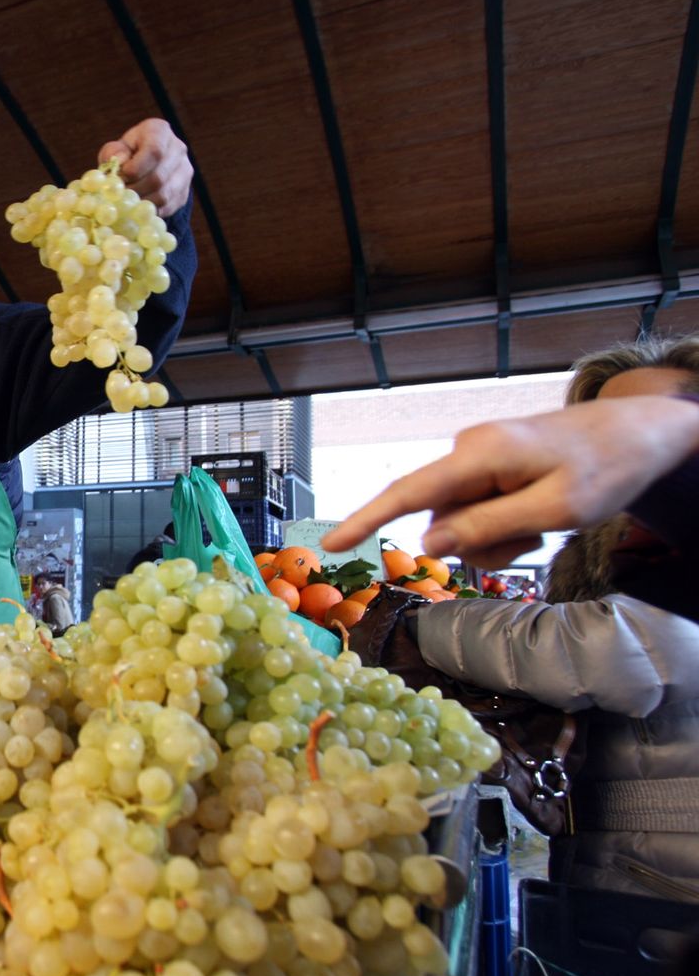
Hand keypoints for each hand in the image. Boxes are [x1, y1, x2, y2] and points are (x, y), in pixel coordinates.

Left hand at [99, 118, 193, 216]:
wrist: (146, 164)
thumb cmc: (126, 154)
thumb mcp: (116, 149)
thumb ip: (113, 153)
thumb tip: (119, 162)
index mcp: (160, 131)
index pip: (155, 151)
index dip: (136, 168)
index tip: (122, 176)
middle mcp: (178, 149)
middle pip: (159, 177)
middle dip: (135, 190)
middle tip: (118, 196)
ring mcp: (184, 171)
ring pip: (164, 195)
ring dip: (141, 203)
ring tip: (126, 202)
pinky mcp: (184, 192)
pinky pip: (167, 207)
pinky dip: (149, 211)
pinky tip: (137, 208)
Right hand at [322, 396, 698, 567]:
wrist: (644, 432)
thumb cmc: (606, 467)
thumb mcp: (553, 510)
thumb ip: (486, 527)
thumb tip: (430, 542)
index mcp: (479, 455)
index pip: (408, 492)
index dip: (366, 519)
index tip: (331, 543)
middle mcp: (469, 450)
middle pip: (442, 517)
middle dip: (480, 542)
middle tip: (535, 541)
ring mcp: (479, 456)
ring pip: (461, 518)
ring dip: (496, 537)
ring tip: (543, 526)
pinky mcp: (491, 464)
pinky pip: (478, 507)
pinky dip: (504, 523)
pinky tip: (539, 514)